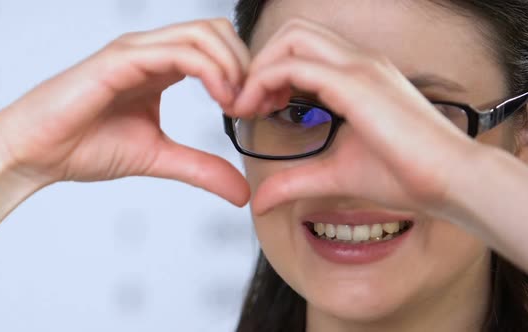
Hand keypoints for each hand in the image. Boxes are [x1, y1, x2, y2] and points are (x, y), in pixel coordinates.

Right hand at [0, 18, 250, 205]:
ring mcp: (136, 51)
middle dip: (246, 64)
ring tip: (237, 104)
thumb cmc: (85, 147)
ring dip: (233, 66)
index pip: (218, 49)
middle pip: (218, 31)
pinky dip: (210, 70)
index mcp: (162, 68)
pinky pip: (177, 51)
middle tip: (251, 105)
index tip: (255, 110)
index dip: (245, 74)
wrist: (36, 154)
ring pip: (203, 33)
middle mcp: (151, 51)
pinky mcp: (121, 59)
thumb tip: (242, 191)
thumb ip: (201, 168)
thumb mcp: (159, 157)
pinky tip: (221, 97)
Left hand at [233, 18, 479, 214]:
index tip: (254, 107)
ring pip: (291, 38)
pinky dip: (266, 80)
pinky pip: (297, 65)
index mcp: (357, 75)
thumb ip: (294, 181)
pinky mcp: (356, 83)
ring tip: (247, 105)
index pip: (301, 49)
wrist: (450, 181)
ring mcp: (359, 67)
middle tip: (246, 101)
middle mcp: (358, 62)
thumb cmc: (405, 175)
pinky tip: (256, 110)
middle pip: (292, 32)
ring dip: (260, 67)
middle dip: (259, 61)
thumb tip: (259, 199)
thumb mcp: (334, 174)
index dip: (269, 72)